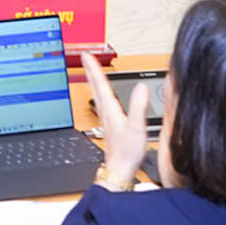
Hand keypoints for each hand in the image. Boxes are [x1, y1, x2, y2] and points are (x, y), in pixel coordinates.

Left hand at [81, 53, 150, 186]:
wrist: (120, 170)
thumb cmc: (127, 152)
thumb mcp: (137, 127)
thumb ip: (139, 106)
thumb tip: (141, 87)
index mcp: (110, 109)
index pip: (100, 83)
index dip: (94, 68)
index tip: (86, 55)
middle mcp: (105, 112)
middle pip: (95, 86)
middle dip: (90, 70)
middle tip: (84, 57)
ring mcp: (105, 119)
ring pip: (97, 94)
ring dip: (93, 80)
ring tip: (90, 71)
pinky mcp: (109, 125)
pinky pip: (102, 103)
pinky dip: (99, 94)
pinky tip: (102, 96)